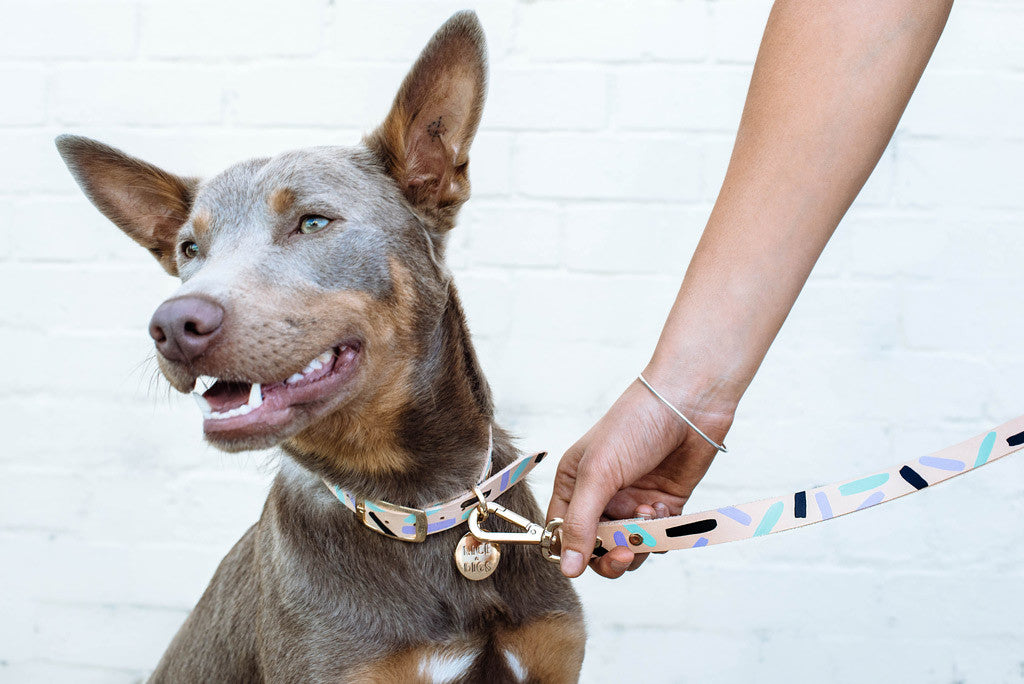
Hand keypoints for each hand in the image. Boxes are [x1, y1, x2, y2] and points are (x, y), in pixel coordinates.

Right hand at [546, 373, 733, 578]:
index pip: (561, 532)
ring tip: (647, 516)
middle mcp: (600, 496)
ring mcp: (631, 502)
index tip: (587, 557)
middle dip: (610, 554)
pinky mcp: (662, 505)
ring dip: (638, 541)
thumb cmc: (634, 425)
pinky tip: (661, 505)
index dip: (571, 551)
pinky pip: (656, 537)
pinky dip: (659, 531)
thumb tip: (567, 568)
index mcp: (573, 483)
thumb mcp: (598, 474)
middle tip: (625, 551)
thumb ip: (580, 523)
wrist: (687, 404)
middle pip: (596, 547)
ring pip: (628, 547)